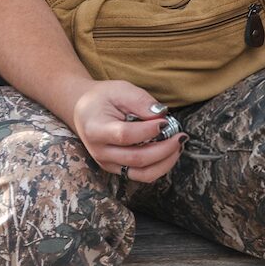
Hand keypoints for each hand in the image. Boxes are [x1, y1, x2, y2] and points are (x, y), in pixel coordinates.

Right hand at [68, 79, 184, 183]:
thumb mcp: (120, 90)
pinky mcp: (117, 169)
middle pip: (136, 159)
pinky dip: (159, 167)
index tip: (166, 121)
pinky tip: (169, 152)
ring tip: (178, 146)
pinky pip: (141, 175)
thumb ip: (141, 101)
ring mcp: (108, 164)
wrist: (84, 111)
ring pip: (141, 174)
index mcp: (97, 129)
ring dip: (165, 162)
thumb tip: (161, 115)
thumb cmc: (103, 98)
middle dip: (164, 149)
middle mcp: (100, 151)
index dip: (148, 131)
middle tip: (180, 136)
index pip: (125, 135)